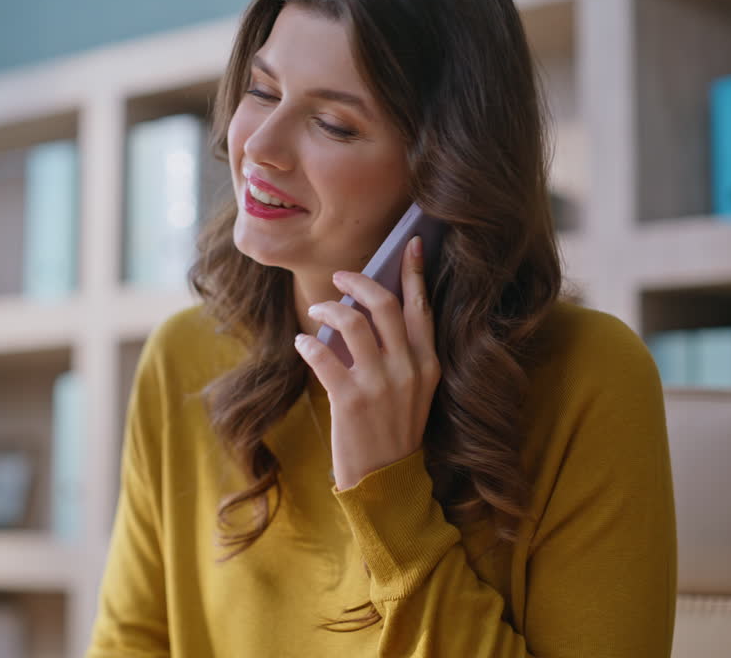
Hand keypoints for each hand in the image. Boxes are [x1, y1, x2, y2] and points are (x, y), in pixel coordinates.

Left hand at [293, 236, 441, 489]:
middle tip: (341, 278)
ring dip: (329, 309)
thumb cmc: (393, 433)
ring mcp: (380, 385)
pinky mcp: (350, 400)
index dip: (414, 272)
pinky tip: (301, 344)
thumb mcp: (413, 393)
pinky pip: (323, 355)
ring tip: (317, 311)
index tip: (411, 244)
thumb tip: (368, 314)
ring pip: (352, 322)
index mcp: (428, 364)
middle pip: (385, 304)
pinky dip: (308, 344)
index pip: (422, 307)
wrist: (385, 484)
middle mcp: (409, 369)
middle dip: (359, 281)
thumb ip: (402, 356)